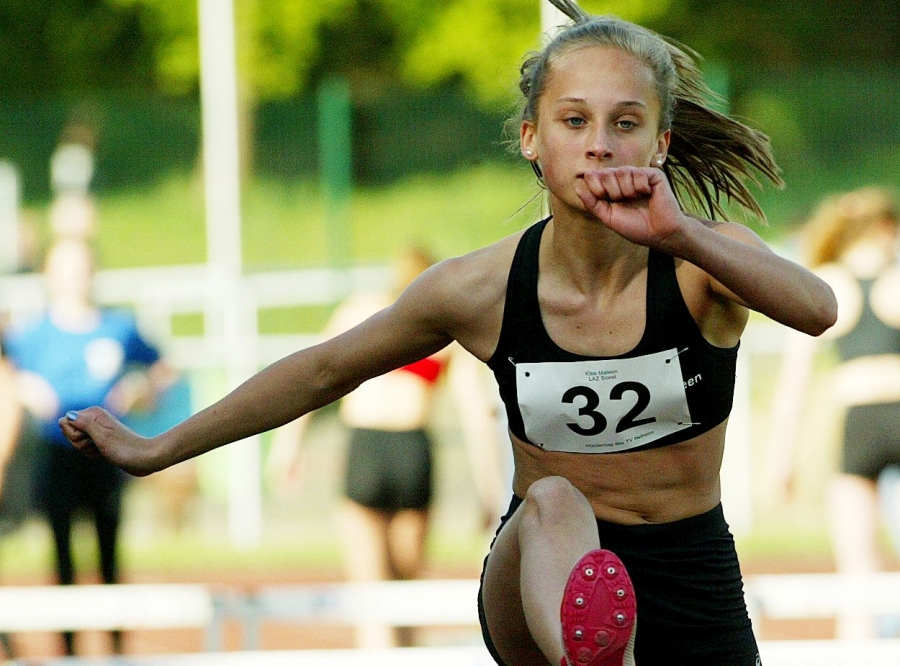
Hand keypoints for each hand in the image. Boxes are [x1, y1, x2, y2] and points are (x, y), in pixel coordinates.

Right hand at [58, 407, 158, 476]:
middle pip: (69, 432)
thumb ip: (83, 424)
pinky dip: (92, 453)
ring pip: (76, 441)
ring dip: (86, 449)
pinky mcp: (100, 439)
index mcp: (93, 412)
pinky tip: (104, 453)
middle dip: (80, 443)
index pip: (65, 421)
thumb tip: (69, 415)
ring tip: (102, 449)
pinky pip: (85, 448)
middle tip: (97, 445)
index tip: (91, 438)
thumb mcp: (101, 436)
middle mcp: (94, 418)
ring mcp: (97, 429)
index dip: (74, 434)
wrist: (144, 458)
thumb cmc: (124, 448)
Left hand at [574, 166, 688, 249]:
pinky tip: (647, 194)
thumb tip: (578, 187)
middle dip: (611, 190)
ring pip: (622, 171)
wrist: (659, 233)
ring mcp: (638, 175)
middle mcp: (624, 179)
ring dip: (626, 190)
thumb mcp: (608, 217)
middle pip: (606, 172)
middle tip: (623, 201)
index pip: (594, 176)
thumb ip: (592, 203)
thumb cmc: (636, 227)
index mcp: (611, 188)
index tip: (603, 198)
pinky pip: (638, 172)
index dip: (595, 186)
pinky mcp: (653, 175)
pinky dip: (640, 186)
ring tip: (636, 199)